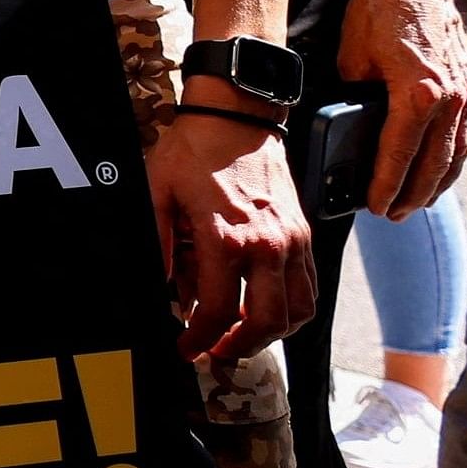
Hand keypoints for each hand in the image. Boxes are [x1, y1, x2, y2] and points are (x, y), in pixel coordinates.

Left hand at [147, 101, 315, 363]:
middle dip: (242, 347)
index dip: (200, 339)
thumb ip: (158, 244)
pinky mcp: (304, 233)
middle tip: (217, 352)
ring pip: (300, 310)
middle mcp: (268, 245)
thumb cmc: (194, 150)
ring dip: (273, 334)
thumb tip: (159, 287)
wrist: (236, 116)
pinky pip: (309, 286)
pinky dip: (292, 307)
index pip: (219, 311)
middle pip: (270, 322)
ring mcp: (292, 240)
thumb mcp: (156, 192)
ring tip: (242, 336)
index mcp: (227, 238)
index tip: (186, 349)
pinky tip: (266, 307)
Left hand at [338, 0, 466, 215]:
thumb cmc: (377, 13)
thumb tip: (346, 131)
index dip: (385, 187)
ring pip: (457, 153)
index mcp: (417, 95)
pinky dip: (454, 157)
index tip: (374, 207)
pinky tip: (441, 169)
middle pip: (433, 164)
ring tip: (417, 202)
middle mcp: (450, 99)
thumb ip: (352, 100)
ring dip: (438, 183)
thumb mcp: (350, 61)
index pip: (399, 155)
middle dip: (413, 195)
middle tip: (394, 216)